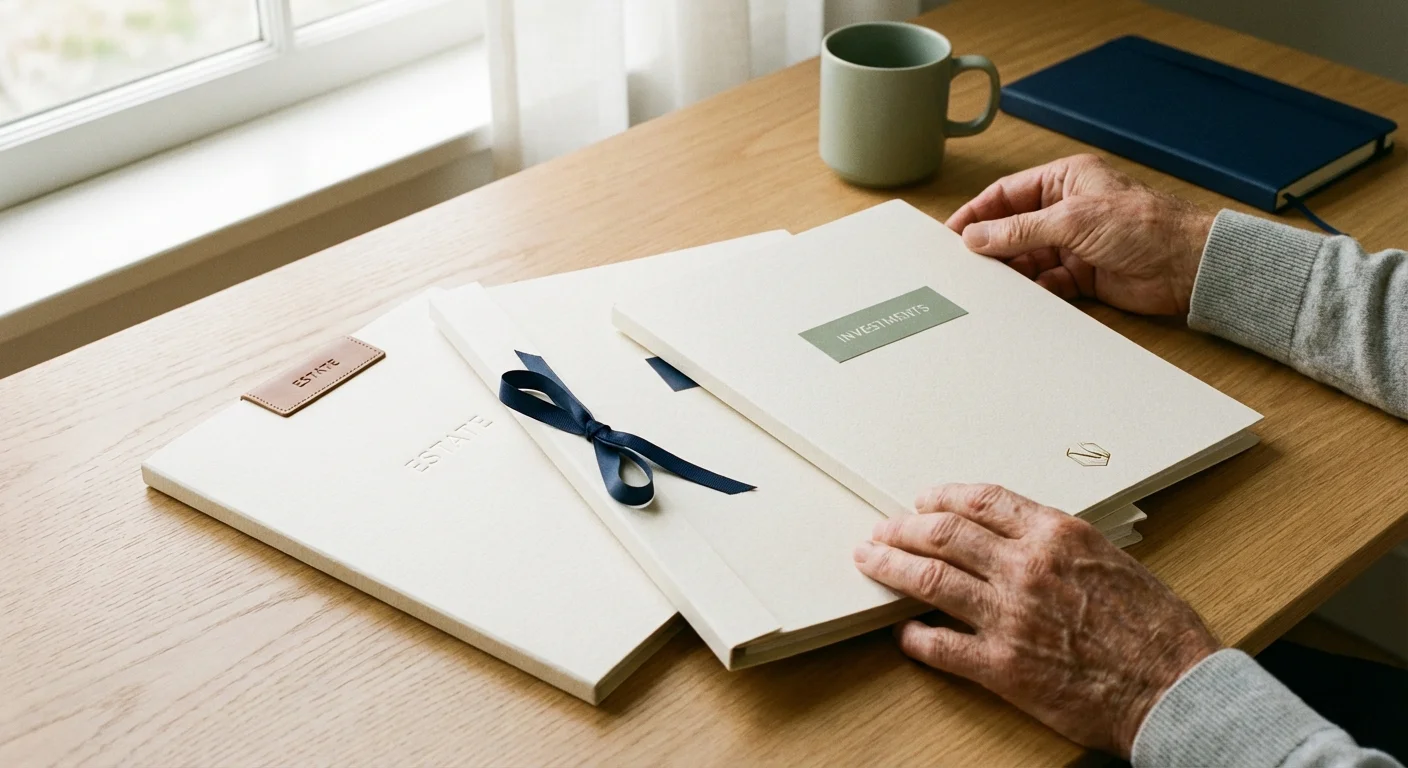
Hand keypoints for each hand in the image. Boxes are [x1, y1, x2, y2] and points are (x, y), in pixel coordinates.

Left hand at [853, 483, 1220, 757]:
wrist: (1176, 688)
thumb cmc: (1156, 628)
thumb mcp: (1111, 560)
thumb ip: (1060, 546)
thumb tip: (1016, 537)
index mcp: (1056, 535)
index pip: (982, 500)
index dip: (942, 497)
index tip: (922, 501)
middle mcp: (1026, 568)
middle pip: (943, 534)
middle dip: (903, 528)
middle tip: (881, 530)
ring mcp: (1009, 616)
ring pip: (929, 579)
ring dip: (890, 567)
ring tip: (870, 561)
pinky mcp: (1001, 666)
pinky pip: (939, 644)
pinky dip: (913, 635)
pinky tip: (901, 632)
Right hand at [946, 154, 1214, 315]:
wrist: (1185, 265)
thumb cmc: (1144, 225)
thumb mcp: (1072, 220)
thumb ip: (1020, 229)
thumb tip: (978, 235)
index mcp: (1065, 180)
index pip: (1008, 194)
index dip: (978, 212)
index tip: (953, 232)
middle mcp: (1067, 209)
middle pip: (1014, 227)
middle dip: (992, 245)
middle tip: (966, 263)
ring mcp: (1074, 243)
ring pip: (1028, 257)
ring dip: (1012, 270)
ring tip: (993, 282)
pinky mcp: (1083, 274)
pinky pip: (1047, 282)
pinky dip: (1036, 289)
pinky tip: (1027, 295)